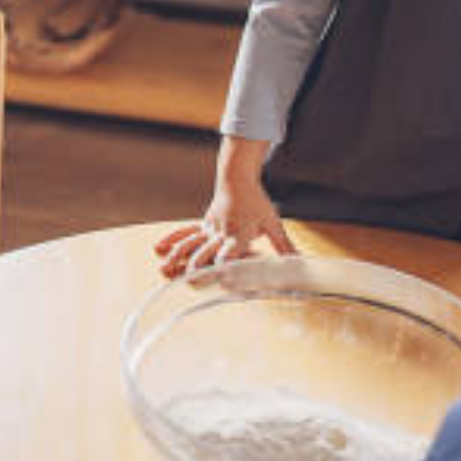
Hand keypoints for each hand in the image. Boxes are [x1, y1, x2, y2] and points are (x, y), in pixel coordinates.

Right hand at [155, 176, 295, 276]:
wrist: (237, 178)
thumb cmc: (257, 203)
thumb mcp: (273, 224)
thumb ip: (285, 247)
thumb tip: (302, 263)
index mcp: (240, 235)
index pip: (231, 254)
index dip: (225, 267)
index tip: (220, 280)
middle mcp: (222, 233)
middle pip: (206, 252)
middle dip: (197, 267)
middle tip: (189, 282)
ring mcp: (209, 229)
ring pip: (190, 244)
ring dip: (177, 257)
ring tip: (165, 270)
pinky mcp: (202, 224)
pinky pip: (184, 233)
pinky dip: (171, 240)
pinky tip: (158, 249)